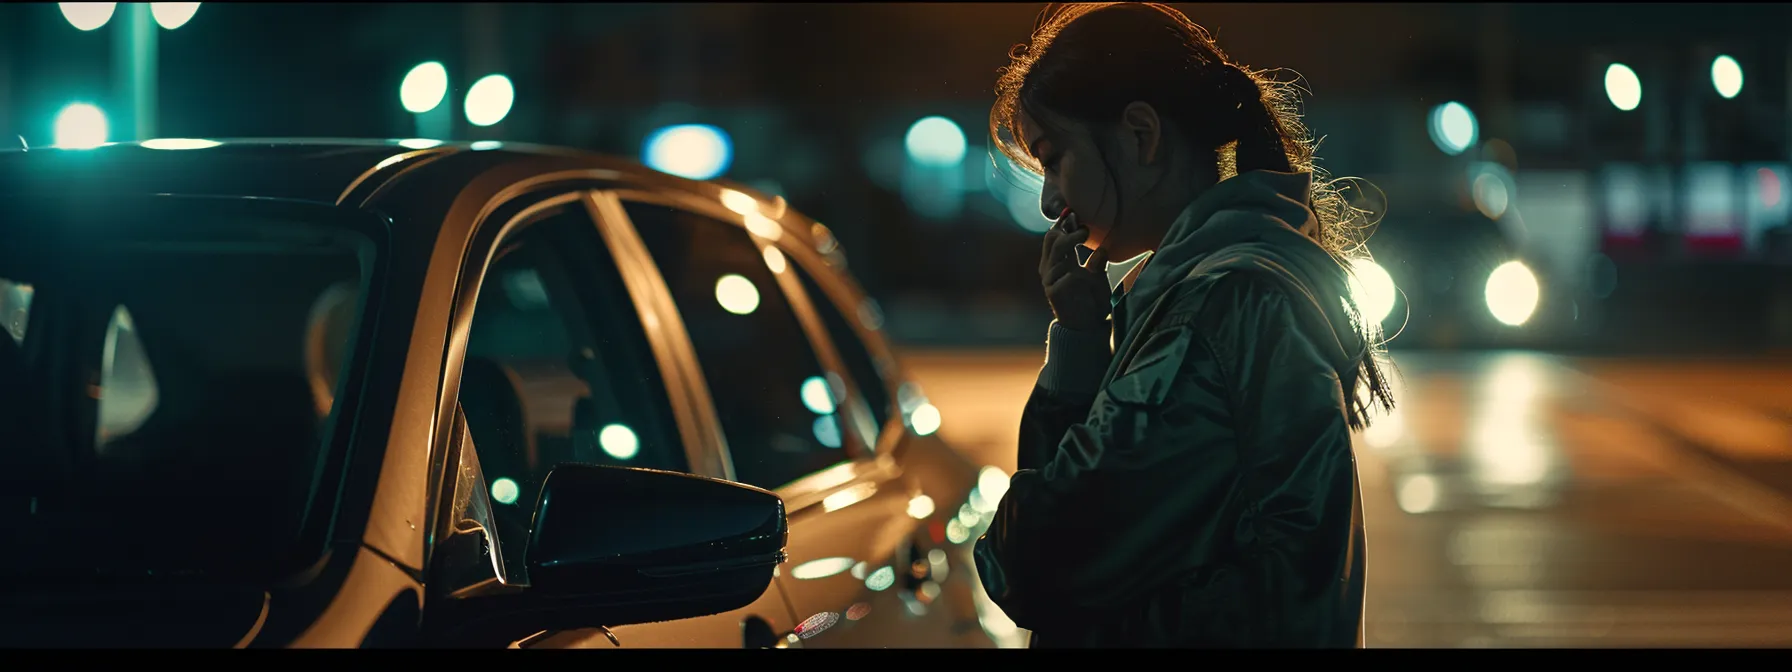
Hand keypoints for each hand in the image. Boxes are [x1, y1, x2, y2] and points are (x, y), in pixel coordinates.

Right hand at [1038, 212, 1110, 332]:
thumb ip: (1097, 262)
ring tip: (1085, 236)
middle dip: (1068, 230)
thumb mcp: (1098, 277)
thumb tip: (1101, 248)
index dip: (1063, 223)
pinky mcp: (1054, 292)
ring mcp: (1050, 279)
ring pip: (1057, 251)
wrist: (1086, 326)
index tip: (1074, 213)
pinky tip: (1082, 275)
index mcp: (1059, 261)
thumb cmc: (1092, 299)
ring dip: (1072, 241)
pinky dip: (1076, 272)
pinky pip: (1065, 276)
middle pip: (1051, 238)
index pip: (1055, 236)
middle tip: (1085, 229)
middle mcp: (1051, 267)